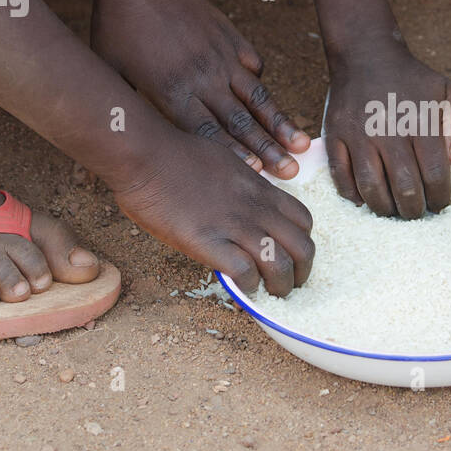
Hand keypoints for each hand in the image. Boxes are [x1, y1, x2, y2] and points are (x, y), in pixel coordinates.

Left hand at [92, 0, 309, 178]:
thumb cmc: (118, 26)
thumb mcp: (111, 72)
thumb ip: (122, 109)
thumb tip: (112, 141)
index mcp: (173, 91)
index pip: (209, 131)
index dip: (235, 155)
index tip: (258, 174)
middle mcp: (204, 78)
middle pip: (241, 122)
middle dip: (269, 150)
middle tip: (292, 172)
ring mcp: (222, 57)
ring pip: (257, 97)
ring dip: (280, 123)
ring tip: (303, 144)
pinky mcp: (231, 38)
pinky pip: (253, 66)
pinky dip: (261, 85)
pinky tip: (270, 104)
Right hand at [111, 127, 314, 296]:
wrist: (147, 155)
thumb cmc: (177, 154)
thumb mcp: (228, 163)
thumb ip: (244, 186)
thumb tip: (243, 203)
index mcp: (262, 189)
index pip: (303, 221)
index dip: (302, 243)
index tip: (291, 255)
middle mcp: (257, 209)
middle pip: (303, 248)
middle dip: (302, 273)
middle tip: (289, 285)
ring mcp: (235, 226)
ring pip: (280, 266)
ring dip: (280, 287)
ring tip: (271, 295)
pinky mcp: (208, 243)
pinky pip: (244, 273)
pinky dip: (248, 287)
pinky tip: (242, 289)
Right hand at [325, 41, 450, 218]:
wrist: (365, 55)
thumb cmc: (412, 78)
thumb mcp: (449, 90)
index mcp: (420, 122)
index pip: (435, 175)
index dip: (440, 198)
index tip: (440, 204)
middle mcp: (389, 131)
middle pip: (405, 189)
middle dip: (414, 210)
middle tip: (416, 212)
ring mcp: (358, 135)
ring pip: (371, 188)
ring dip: (385, 209)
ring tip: (393, 210)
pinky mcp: (334, 136)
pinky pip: (341, 177)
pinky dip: (353, 195)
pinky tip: (365, 199)